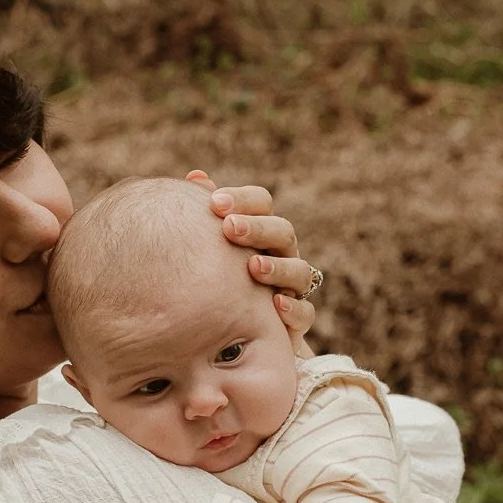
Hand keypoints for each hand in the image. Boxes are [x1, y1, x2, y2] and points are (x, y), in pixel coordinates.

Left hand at [186, 171, 316, 351]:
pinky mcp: (295, 320)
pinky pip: (305, 313)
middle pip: (282, 232)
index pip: (262, 203)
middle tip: (229, 227)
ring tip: (253, 266)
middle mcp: (282, 254)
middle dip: (257, 228)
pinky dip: (294, 308)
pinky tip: (275, 304)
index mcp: (260, 229)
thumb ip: (207, 214)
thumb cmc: (212, 274)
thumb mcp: (208, 244)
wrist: (224, 326)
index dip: (243, 200)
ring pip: (299, 271)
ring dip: (277, 267)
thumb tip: (196, 177)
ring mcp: (292, 286)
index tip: (214, 203)